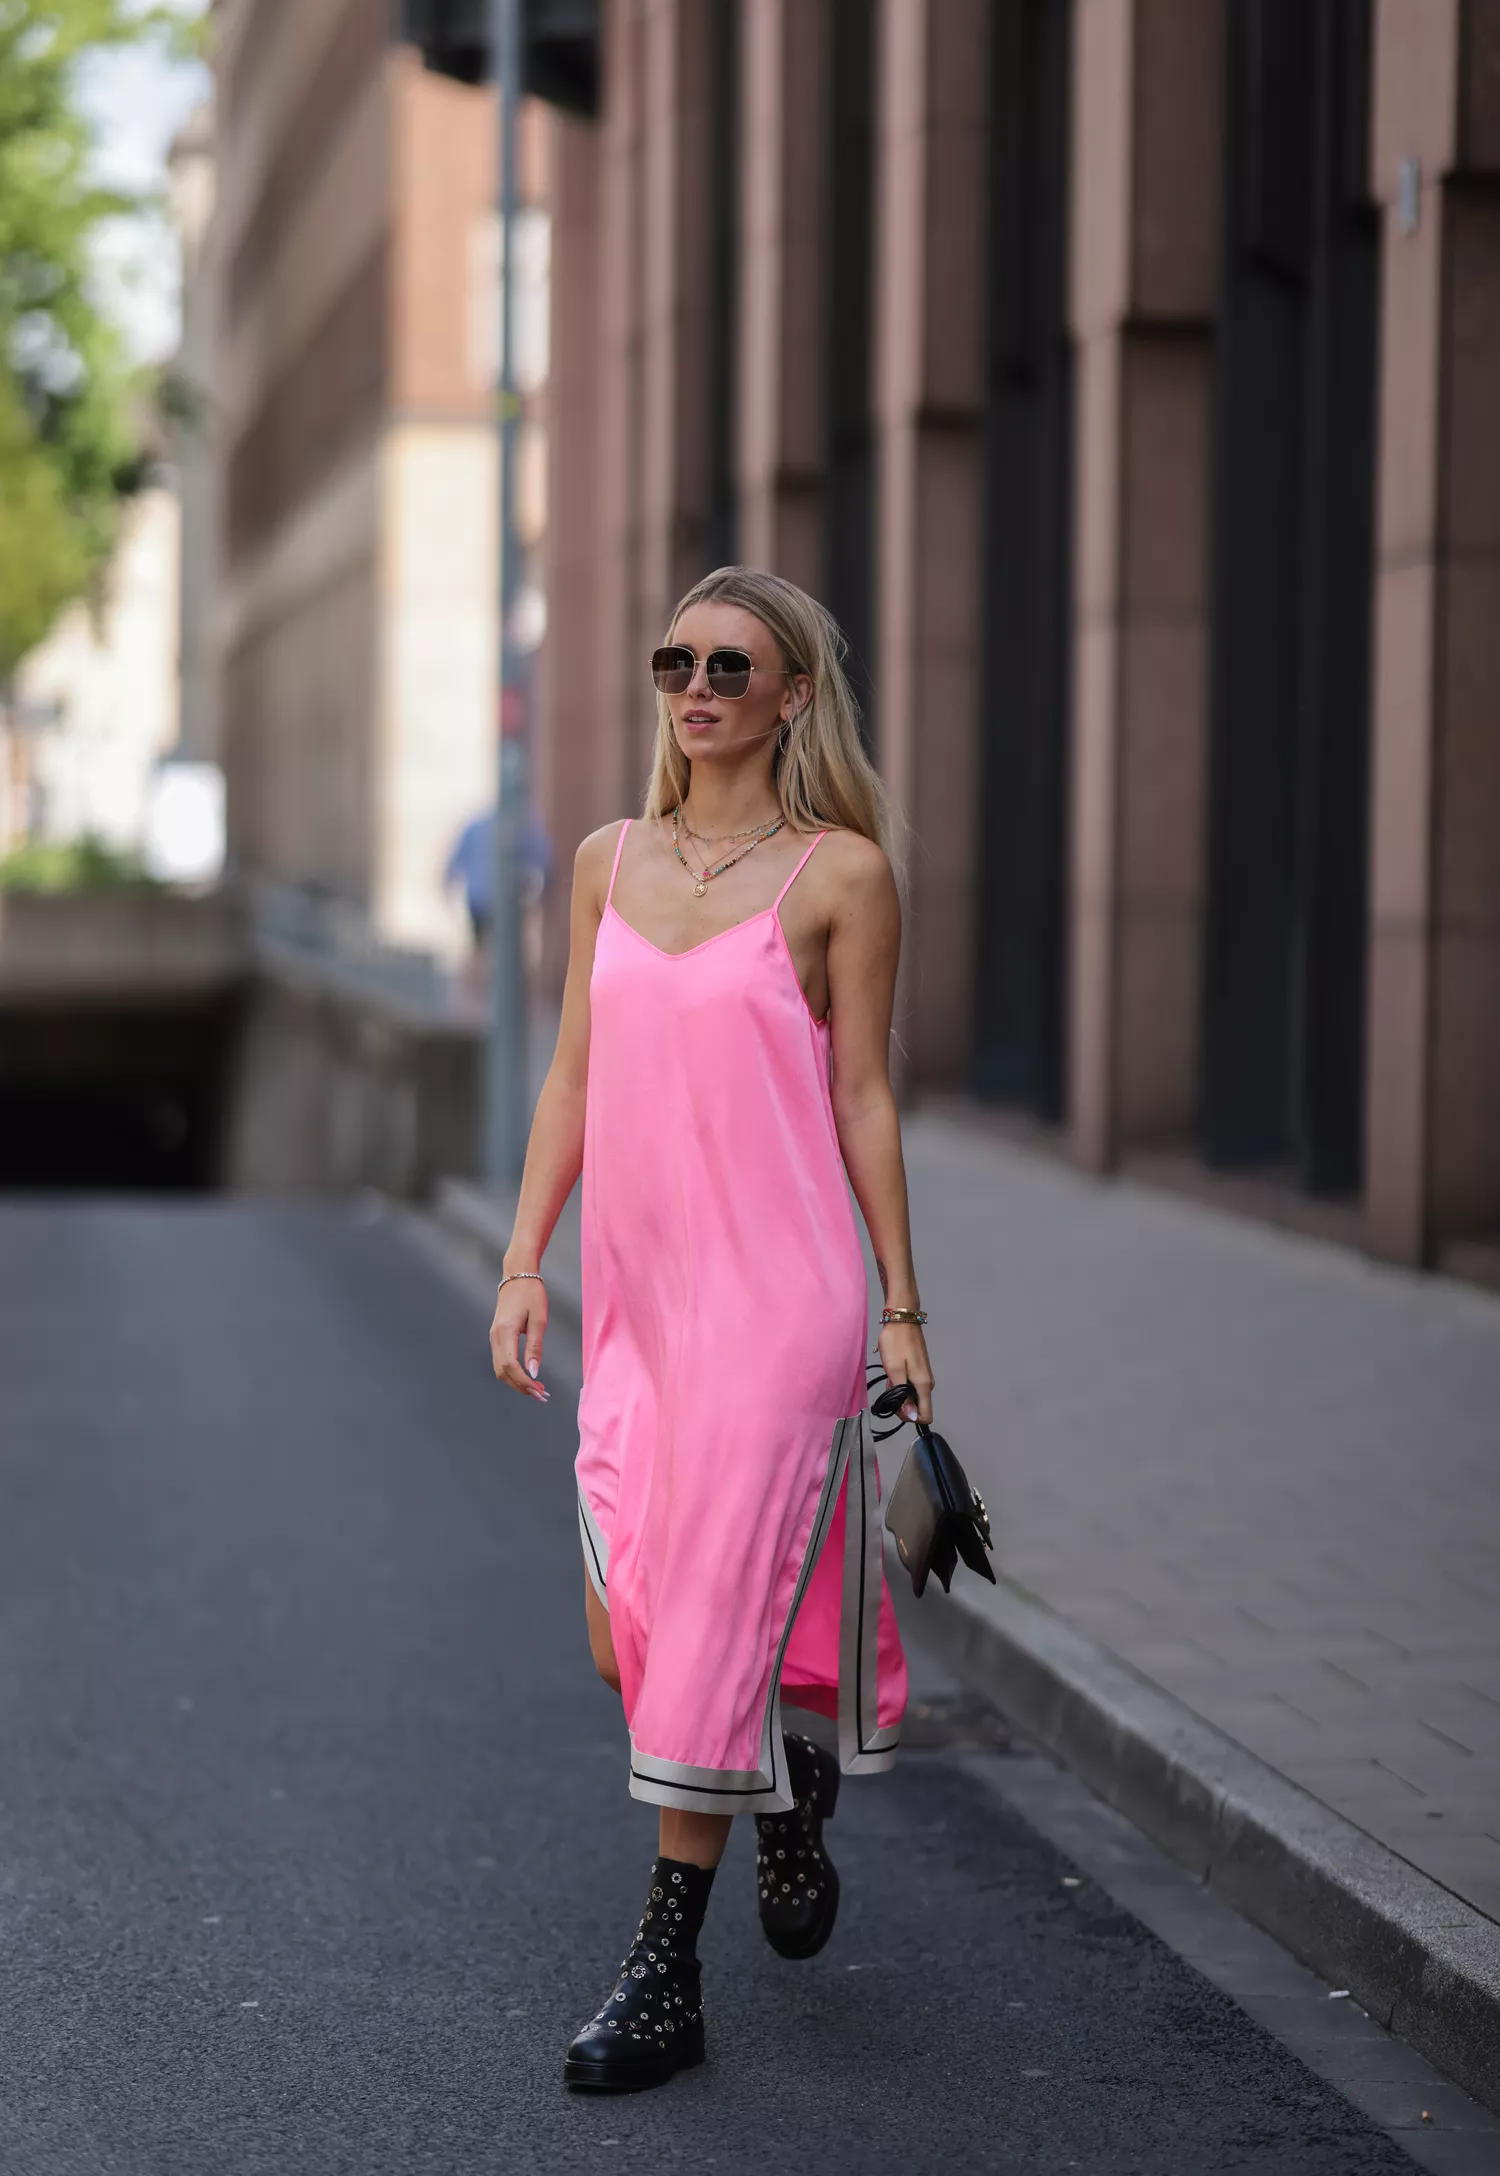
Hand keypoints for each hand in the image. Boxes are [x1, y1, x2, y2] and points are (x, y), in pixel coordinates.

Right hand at [489, 1277, 549, 1401]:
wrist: (517, 1275)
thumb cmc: (531, 1294)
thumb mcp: (539, 1319)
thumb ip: (535, 1347)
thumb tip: (534, 1373)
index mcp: (505, 1331)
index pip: (510, 1365)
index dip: (523, 1381)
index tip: (539, 1390)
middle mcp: (495, 1336)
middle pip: (502, 1372)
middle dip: (521, 1387)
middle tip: (541, 1395)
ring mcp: (493, 1337)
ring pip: (500, 1369)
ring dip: (517, 1382)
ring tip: (536, 1389)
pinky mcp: (496, 1336)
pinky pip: (501, 1361)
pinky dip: (513, 1373)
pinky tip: (527, 1376)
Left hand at [876, 1321, 932, 1424]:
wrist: (901, 1319)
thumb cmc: (896, 1343)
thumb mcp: (895, 1371)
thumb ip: (902, 1394)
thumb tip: (912, 1417)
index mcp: (923, 1385)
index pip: (926, 1416)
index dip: (910, 1417)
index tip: (895, 1406)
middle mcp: (927, 1383)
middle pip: (918, 1406)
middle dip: (901, 1402)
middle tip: (889, 1385)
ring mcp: (924, 1375)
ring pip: (912, 1395)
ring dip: (899, 1391)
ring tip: (890, 1374)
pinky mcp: (919, 1369)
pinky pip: (911, 1384)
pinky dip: (900, 1382)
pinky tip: (893, 1370)